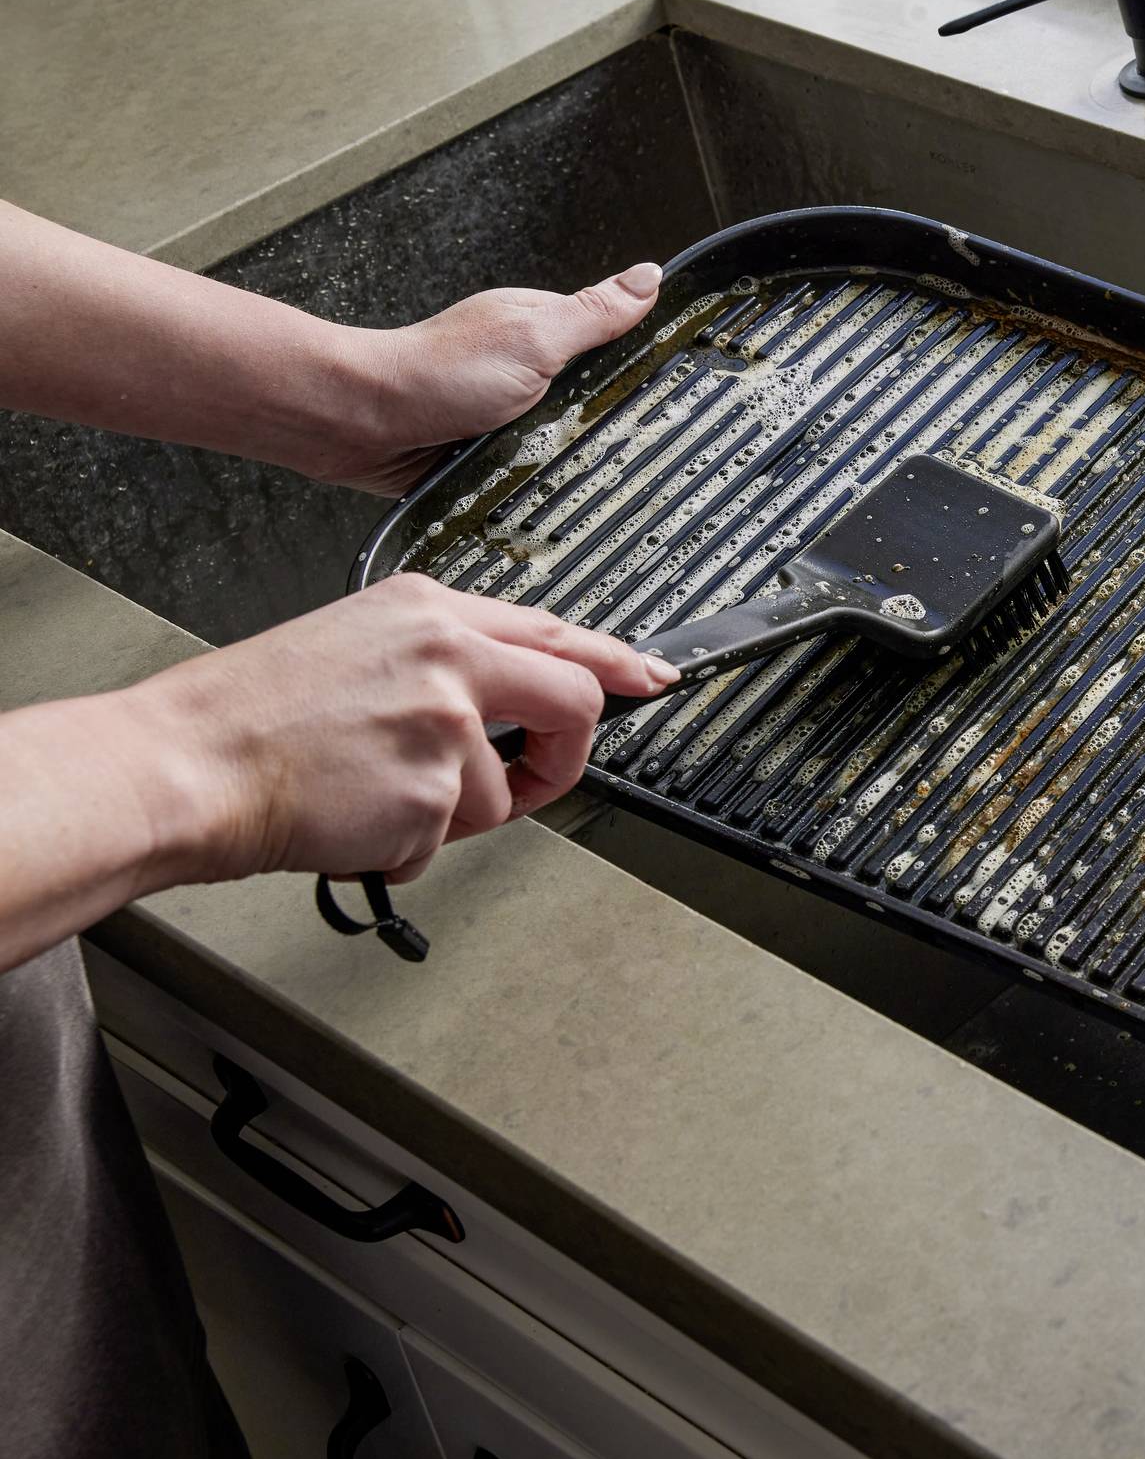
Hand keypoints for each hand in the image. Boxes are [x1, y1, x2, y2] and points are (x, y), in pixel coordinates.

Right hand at [119, 574, 674, 884]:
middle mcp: (452, 656)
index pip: (555, 630)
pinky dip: (400, 848)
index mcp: (430, 610)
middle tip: (540, 778)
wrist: (180, 765)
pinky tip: (348, 819)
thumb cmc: (245, 716)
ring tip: (368, 796)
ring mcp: (448, 724)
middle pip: (574, 702)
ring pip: (497, 793)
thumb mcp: (355, 644)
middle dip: (565, 757)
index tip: (649, 677)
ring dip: (443, 816)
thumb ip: (441, 660)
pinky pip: (444, 841)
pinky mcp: (434, 791)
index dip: (613, 662)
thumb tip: (504, 697)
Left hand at [311, 264, 663, 496]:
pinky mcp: (483, 449)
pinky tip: (535, 483)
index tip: (664, 386)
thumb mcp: (533, 338)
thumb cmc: (434, 374)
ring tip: (563, 462)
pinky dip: (532, 477)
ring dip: (564, 453)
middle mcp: (523, 365)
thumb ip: (594, 314)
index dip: (640, 363)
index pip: (614, 341)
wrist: (358, 423)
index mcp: (540, 326)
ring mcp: (502, 408)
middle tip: (595, 433)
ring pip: (563, 437)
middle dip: (599, 420)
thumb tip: (650, 276)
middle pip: (593, 396)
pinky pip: (529, 468)